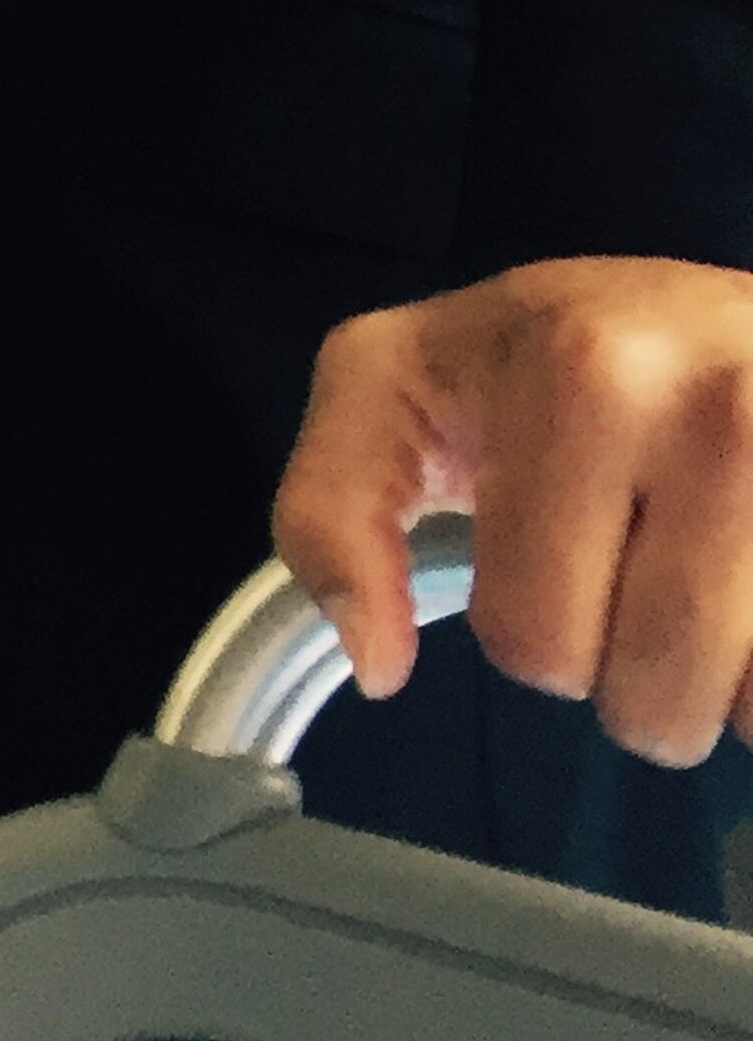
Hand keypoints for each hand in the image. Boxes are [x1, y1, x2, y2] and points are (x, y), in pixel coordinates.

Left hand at [278, 254, 752, 767]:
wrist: (733, 320)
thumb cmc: (559, 356)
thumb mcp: (398, 383)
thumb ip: (330, 507)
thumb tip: (376, 663)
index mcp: (583, 367)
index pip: (532, 637)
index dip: (528, 620)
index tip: (548, 539)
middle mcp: (722, 406)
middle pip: (650, 703)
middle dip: (631, 662)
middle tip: (641, 555)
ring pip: (746, 720)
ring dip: (722, 682)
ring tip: (708, 571)